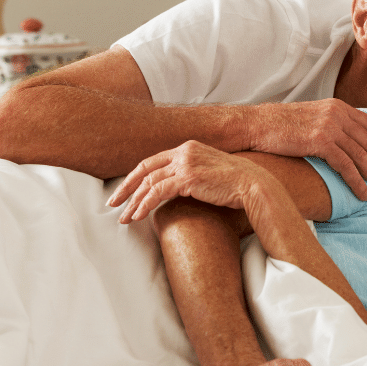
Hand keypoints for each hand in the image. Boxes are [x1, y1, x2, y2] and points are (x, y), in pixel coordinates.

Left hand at [108, 140, 268, 222]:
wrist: (254, 185)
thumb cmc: (236, 184)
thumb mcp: (209, 173)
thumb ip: (191, 174)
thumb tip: (176, 189)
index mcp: (188, 147)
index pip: (153, 161)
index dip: (135, 177)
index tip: (125, 192)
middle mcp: (184, 151)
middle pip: (145, 169)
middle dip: (126, 188)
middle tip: (113, 204)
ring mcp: (186, 163)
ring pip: (149, 182)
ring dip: (134, 202)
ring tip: (125, 218)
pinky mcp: (188, 177)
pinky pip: (158, 192)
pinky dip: (145, 205)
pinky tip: (139, 216)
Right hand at [246, 99, 366, 201]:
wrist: (255, 125)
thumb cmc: (280, 127)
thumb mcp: (312, 119)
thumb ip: (333, 126)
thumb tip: (348, 144)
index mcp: (339, 107)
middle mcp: (338, 114)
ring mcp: (330, 126)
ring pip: (363, 156)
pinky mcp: (319, 141)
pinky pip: (346, 165)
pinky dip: (358, 182)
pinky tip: (364, 195)